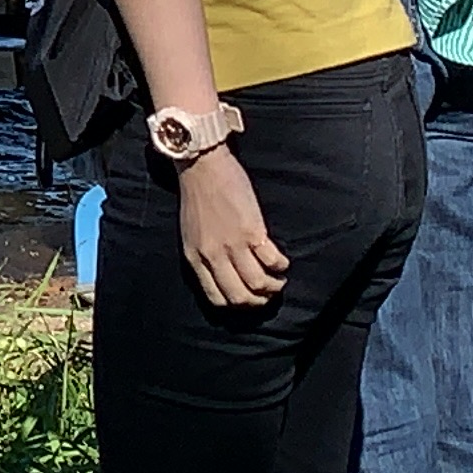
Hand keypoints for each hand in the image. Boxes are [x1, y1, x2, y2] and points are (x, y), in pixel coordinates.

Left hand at [174, 146, 289, 306]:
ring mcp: (233, 246)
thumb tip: (222, 276)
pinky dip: (281, 266)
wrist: (201, 167)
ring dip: (274, 287)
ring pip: (259, 284)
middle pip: (240, 297)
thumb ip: (203, 256)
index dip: (236, 305)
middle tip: (268, 295)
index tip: (248, 299)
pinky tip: (282, 262)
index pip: (216, 298)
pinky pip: (272, 261)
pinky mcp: (252, 232)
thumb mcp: (191, 233)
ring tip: (279, 280)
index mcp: (195, 258)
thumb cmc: (197, 197)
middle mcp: (213, 256)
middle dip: (258, 302)